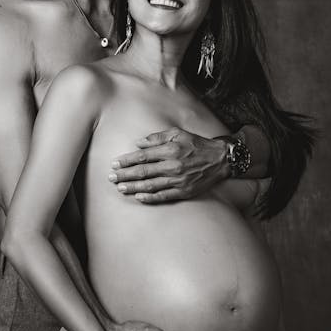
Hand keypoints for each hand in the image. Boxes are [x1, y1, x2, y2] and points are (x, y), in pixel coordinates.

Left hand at [109, 128, 229, 202]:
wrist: (220, 160)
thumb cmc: (197, 144)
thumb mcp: (178, 133)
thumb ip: (157, 137)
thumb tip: (138, 143)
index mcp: (170, 150)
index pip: (142, 156)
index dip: (126, 160)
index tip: (114, 163)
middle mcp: (173, 166)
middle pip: (143, 172)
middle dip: (124, 175)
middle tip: (111, 177)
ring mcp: (178, 180)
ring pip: (150, 185)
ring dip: (132, 187)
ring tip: (120, 188)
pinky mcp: (184, 191)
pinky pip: (163, 196)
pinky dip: (149, 197)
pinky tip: (138, 197)